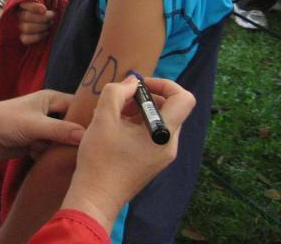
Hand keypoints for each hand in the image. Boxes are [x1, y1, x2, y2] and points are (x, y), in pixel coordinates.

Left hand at [0, 90, 84, 160]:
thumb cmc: (5, 121)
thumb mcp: (36, 125)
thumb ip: (61, 130)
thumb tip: (88, 137)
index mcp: (51, 99)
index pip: (79, 105)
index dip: (91, 117)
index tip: (105, 131)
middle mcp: (49, 112)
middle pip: (73, 124)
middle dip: (75, 137)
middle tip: (86, 149)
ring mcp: (42, 128)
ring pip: (62, 140)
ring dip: (59, 148)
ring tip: (57, 153)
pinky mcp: (35, 143)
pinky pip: (50, 150)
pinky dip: (47, 155)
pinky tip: (39, 157)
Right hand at [17, 1, 54, 45]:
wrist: (52, 19)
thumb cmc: (51, 7)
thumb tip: (45, 9)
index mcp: (23, 1)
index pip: (24, 3)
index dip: (34, 7)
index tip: (44, 10)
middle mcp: (19, 13)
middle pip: (26, 16)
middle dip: (42, 18)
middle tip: (52, 16)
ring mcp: (20, 26)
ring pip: (26, 28)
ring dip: (42, 26)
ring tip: (50, 24)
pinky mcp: (23, 37)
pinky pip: (25, 39)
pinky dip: (38, 36)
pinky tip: (46, 32)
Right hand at [61, 76, 195, 231]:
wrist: (96, 198)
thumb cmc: (100, 159)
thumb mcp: (103, 119)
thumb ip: (116, 92)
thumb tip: (131, 82)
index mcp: (164, 134)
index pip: (184, 98)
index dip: (164, 84)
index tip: (139, 87)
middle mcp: (170, 145)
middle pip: (170, 108)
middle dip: (146, 97)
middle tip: (121, 100)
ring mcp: (163, 155)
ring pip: (159, 121)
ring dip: (138, 111)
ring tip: (113, 115)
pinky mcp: (153, 162)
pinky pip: (152, 134)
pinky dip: (136, 125)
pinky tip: (114, 129)